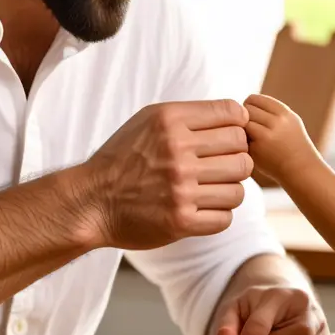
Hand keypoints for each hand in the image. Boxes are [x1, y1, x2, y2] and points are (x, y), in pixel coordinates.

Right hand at [81, 100, 252, 249]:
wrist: (92, 201)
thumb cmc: (123, 158)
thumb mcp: (148, 120)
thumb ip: (189, 116)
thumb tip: (238, 118)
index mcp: (169, 121)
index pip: (232, 114)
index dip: (237, 125)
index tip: (228, 136)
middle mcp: (177, 152)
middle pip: (242, 150)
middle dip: (236, 157)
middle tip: (220, 166)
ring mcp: (180, 188)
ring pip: (239, 187)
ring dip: (229, 188)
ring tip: (212, 188)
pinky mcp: (181, 221)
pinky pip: (226, 217)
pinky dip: (218, 213)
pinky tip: (203, 207)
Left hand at [243, 94, 319, 182]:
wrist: (301, 170)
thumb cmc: (292, 145)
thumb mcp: (288, 121)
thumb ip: (269, 111)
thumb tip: (242, 106)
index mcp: (284, 112)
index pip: (254, 99)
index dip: (248, 107)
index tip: (250, 117)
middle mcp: (277, 121)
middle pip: (246, 109)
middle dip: (244, 118)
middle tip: (249, 129)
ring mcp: (267, 135)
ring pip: (242, 123)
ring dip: (241, 130)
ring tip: (250, 138)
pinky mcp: (258, 149)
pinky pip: (241, 139)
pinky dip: (242, 142)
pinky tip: (252, 149)